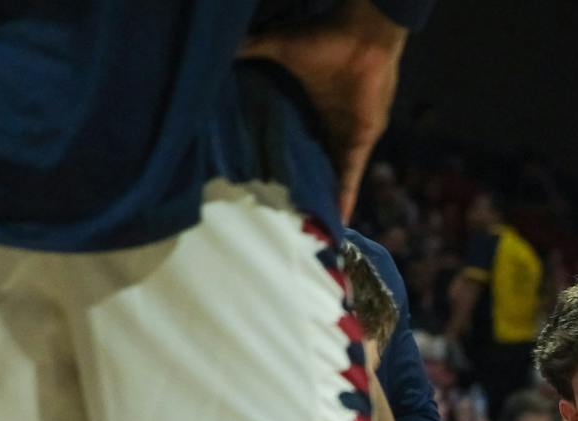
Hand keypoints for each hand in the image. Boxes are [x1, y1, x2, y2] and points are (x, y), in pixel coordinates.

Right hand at [241, 0, 405, 221]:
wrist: (362, 36)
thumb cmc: (324, 38)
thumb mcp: (277, 47)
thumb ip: (248, 48)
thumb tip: (215, 48)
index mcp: (307, 107)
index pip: (290, 139)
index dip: (278, 157)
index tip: (258, 178)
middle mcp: (325, 125)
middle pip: (310, 163)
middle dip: (300, 186)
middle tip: (278, 212)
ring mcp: (344, 136)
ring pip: (330, 175)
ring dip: (322, 198)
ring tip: (306, 227)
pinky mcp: (359, 141)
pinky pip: (351, 176)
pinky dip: (345, 197)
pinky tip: (338, 222)